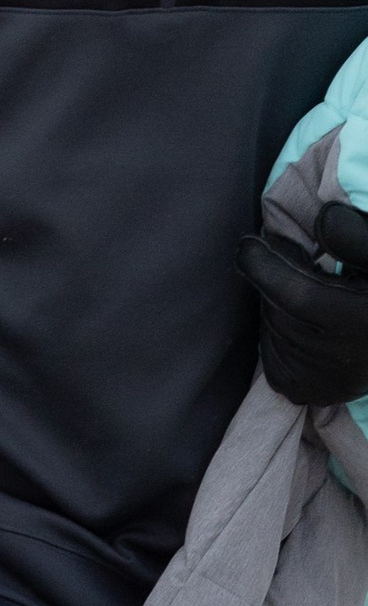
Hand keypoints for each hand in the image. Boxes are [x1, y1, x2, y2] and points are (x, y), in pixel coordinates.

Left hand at [239, 200, 367, 405]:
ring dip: (279, 302)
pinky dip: (280, 327)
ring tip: (310, 294)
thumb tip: (321, 217)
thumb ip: (356, 237)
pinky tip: (306, 320)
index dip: (265, 265)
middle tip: (300, 262)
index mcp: (358, 321)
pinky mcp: (296, 389)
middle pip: (278, 306)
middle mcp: (332, 358)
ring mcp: (312, 381)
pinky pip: (269, 345)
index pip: (294, 293)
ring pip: (269, 324)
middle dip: (278, 279)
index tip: (248, 244)